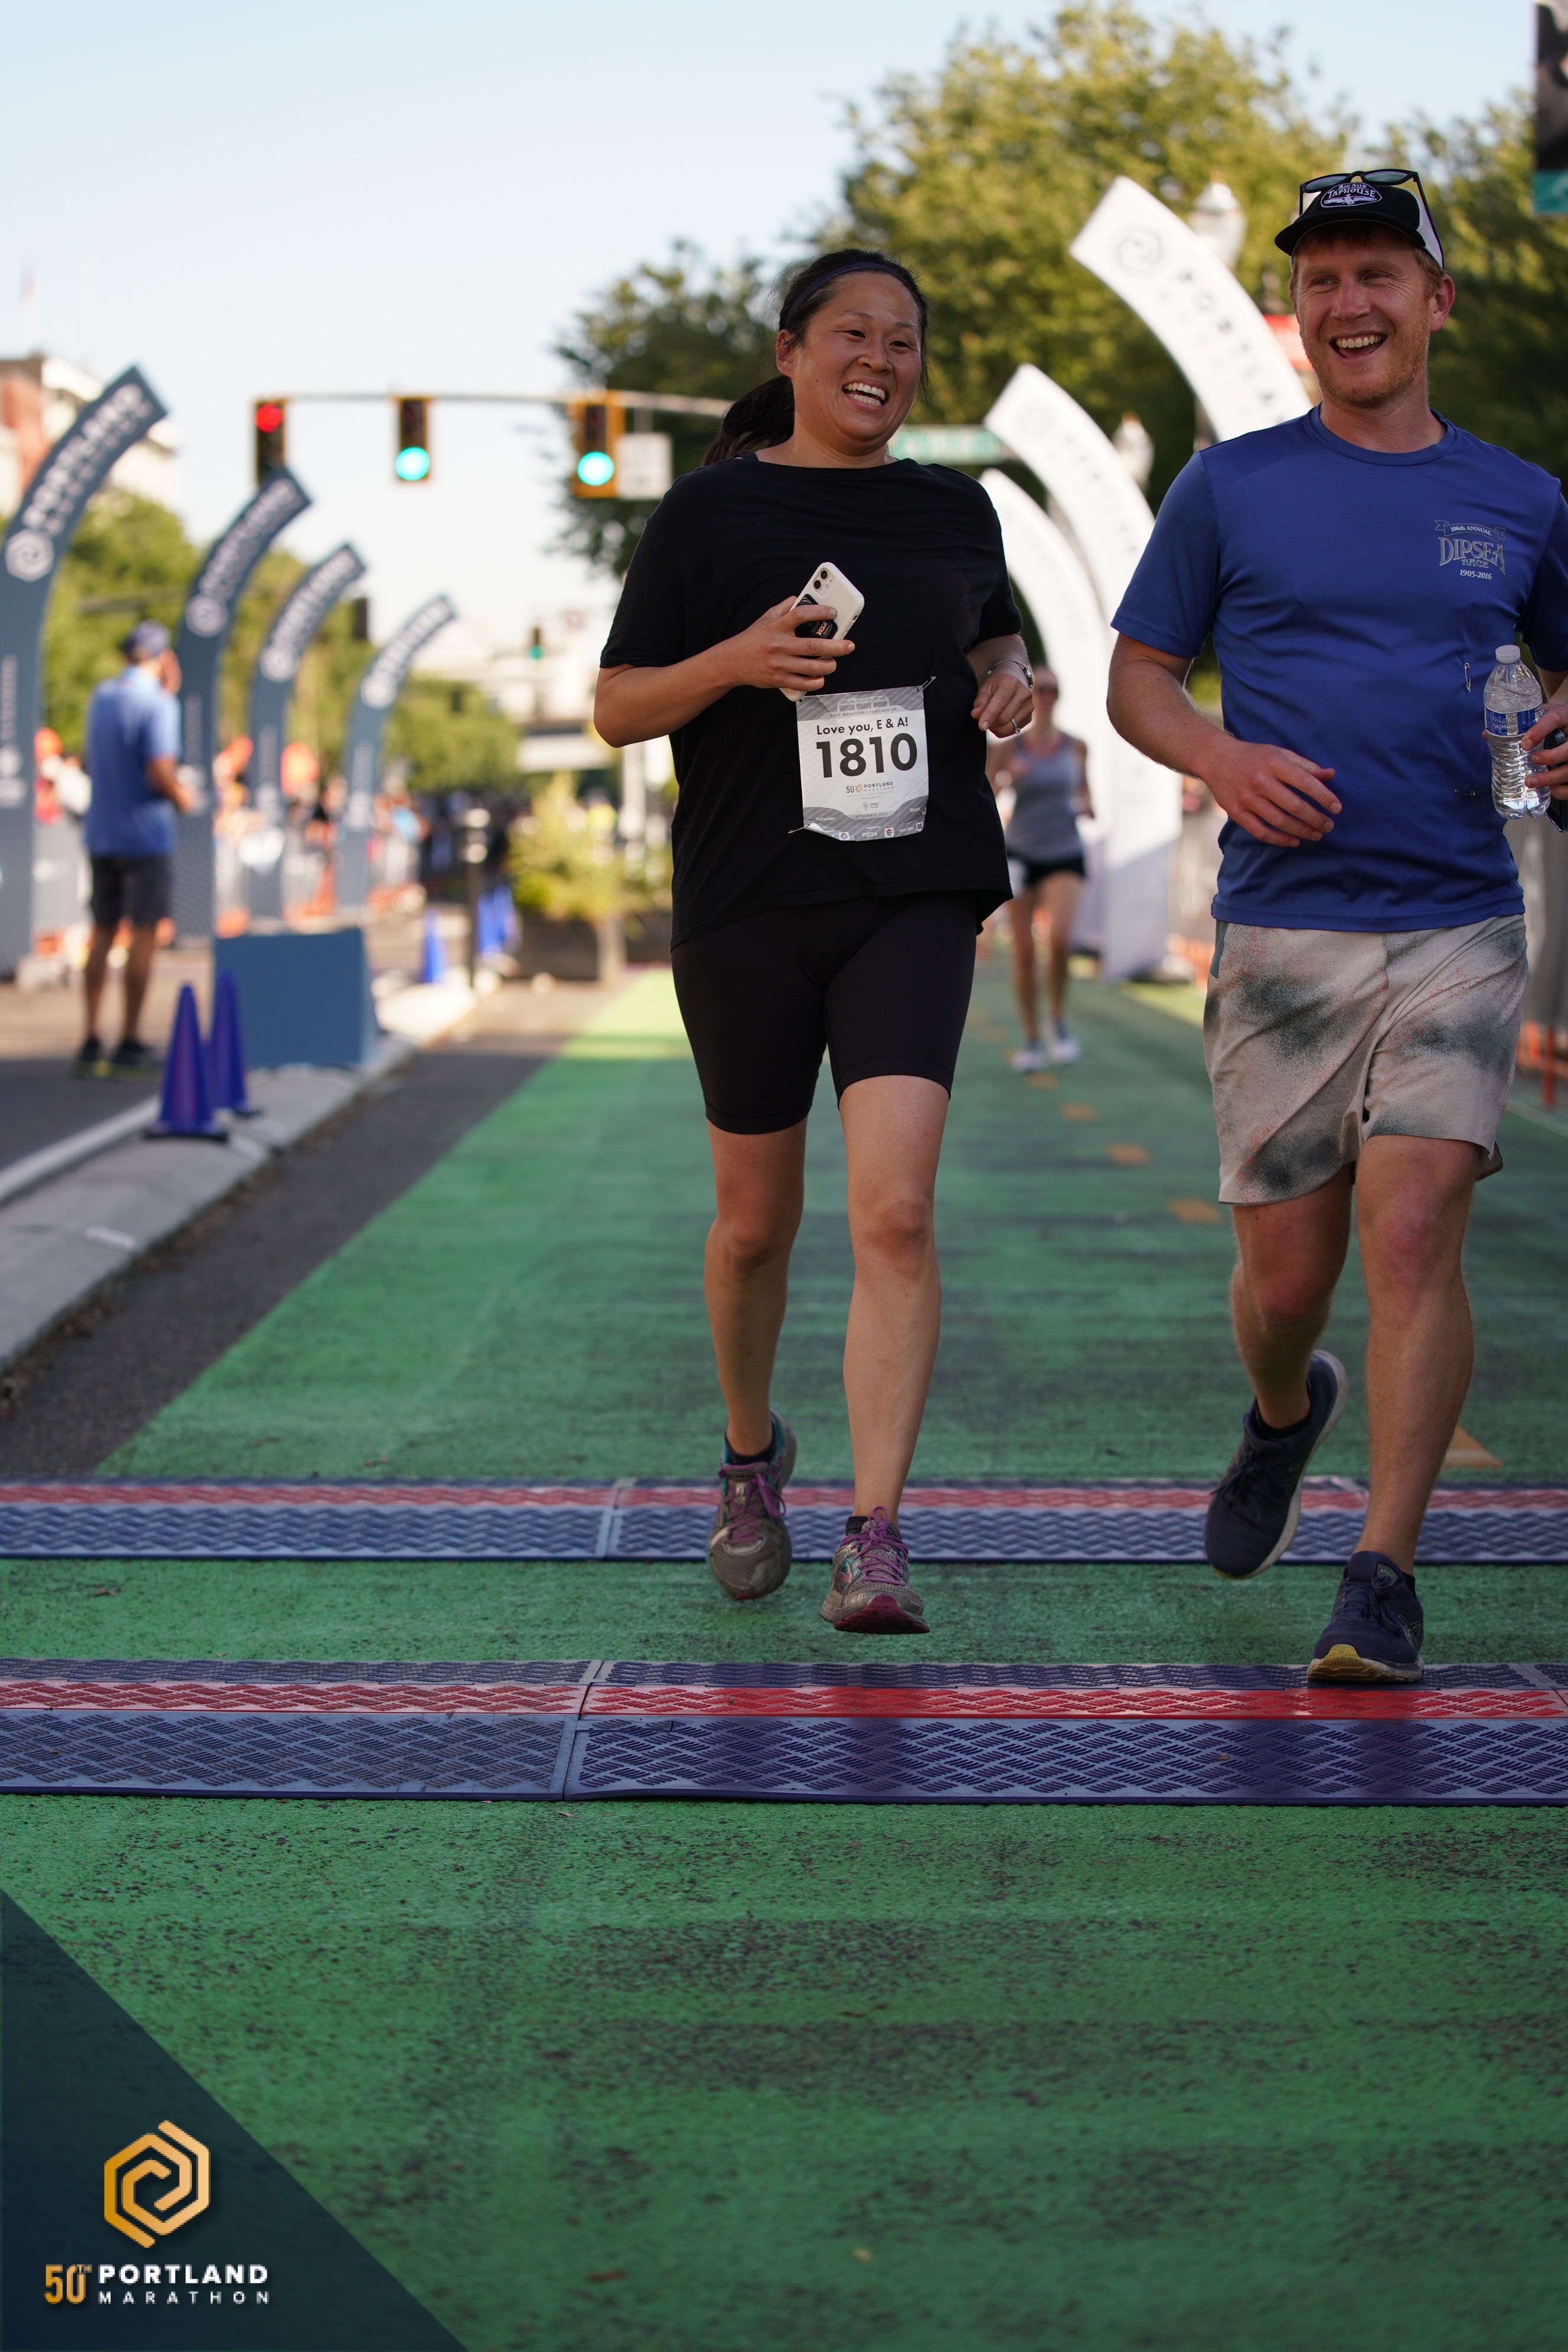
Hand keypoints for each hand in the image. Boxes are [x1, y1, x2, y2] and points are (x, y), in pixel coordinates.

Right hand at [723, 599, 855, 695]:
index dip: (819, 612)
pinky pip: (802, 683)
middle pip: (813, 646)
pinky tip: (820, 677)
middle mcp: (779, 645)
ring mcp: (779, 664)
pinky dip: (815, 682)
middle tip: (848, 645)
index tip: (833, 613)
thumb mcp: (766, 618)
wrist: (732, 661)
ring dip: (828, 666)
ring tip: (834, 663)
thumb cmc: (752, 639)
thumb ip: (783, 608)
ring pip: (811, 667)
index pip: (800, 615)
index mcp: (777, 626)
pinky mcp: (778, 679)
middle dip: (836, 646)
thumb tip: (799, 598)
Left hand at [972, 664, 1031, 738]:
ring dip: (996, 728)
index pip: (1000, 702)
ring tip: (991, 720)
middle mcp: (1024, 694)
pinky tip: (1000, 722)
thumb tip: (976, 715)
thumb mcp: (986, 687)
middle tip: (983, 719)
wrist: (1015, 679)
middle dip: (991, 723)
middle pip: (1004, 718)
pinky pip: (1013, 731)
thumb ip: (980, 701)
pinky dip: (1003, 730)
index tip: (981, 726)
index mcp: (1012, 683)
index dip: (990, 715)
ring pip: (1009, 727)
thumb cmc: (997, 684)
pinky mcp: (1030, 717)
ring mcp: (1029, 706)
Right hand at [1204, 735, 1338, 847]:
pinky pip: (1260, 831)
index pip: (1305, 782)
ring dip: (1301, 831)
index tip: (1337, 808)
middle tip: (1329, 826)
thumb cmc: (1254, 756)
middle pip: (1294, 805)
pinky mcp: (1237, 812)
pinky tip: (1294, 841)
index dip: (1324, 797)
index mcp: (1274, 763)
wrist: (1216, 759)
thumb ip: (1306, 766)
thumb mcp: (1280, 753)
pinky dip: (1279, 839)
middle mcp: (1261, 781)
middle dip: (1315, 818)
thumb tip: (1331, 775)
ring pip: (1279, 821)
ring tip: (1316, 835)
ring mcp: (1247, 798)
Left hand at [1524, 700, 1567, 796]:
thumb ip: (1520, 723)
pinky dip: (1562, 790)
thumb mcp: (1540, 715)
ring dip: (1551, 778)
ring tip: (1531, 782)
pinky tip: (1550, 789)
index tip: (1524, 744)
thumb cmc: (1553, 720)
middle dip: (1550, 757)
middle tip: (1533, 759)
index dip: (1539, 731)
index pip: (1555, 719)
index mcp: (1563, 715)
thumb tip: (1487, 734)